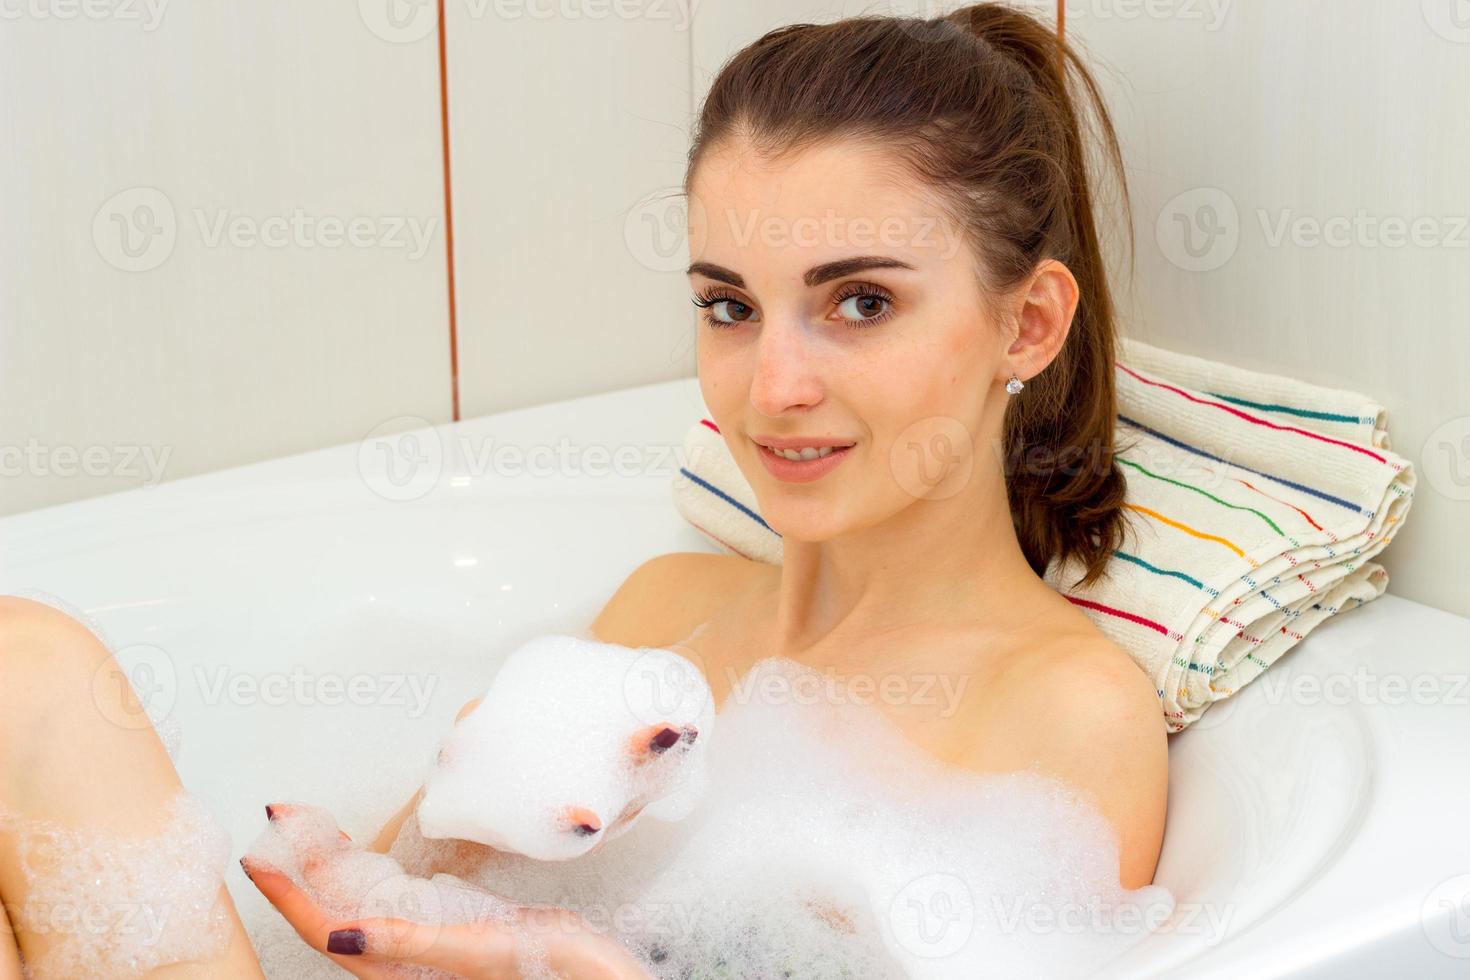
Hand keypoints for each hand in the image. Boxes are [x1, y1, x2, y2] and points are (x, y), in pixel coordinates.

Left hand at [243, 805, 651, 979]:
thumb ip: (411, 942)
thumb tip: (340, 931)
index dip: (288, 893)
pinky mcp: (460, 930)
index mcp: (405, 967)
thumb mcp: (479, 951)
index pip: (327, 927)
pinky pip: (400, 899)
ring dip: (336, 862)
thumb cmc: (552, 973)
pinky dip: (377, 870)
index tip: (257, 851)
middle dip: (304, 863)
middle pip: (339, 908)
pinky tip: (377, 852)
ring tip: (312, 823)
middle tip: (282, 813)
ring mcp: (433, 943)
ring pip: (366, 901)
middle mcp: (410, 958)